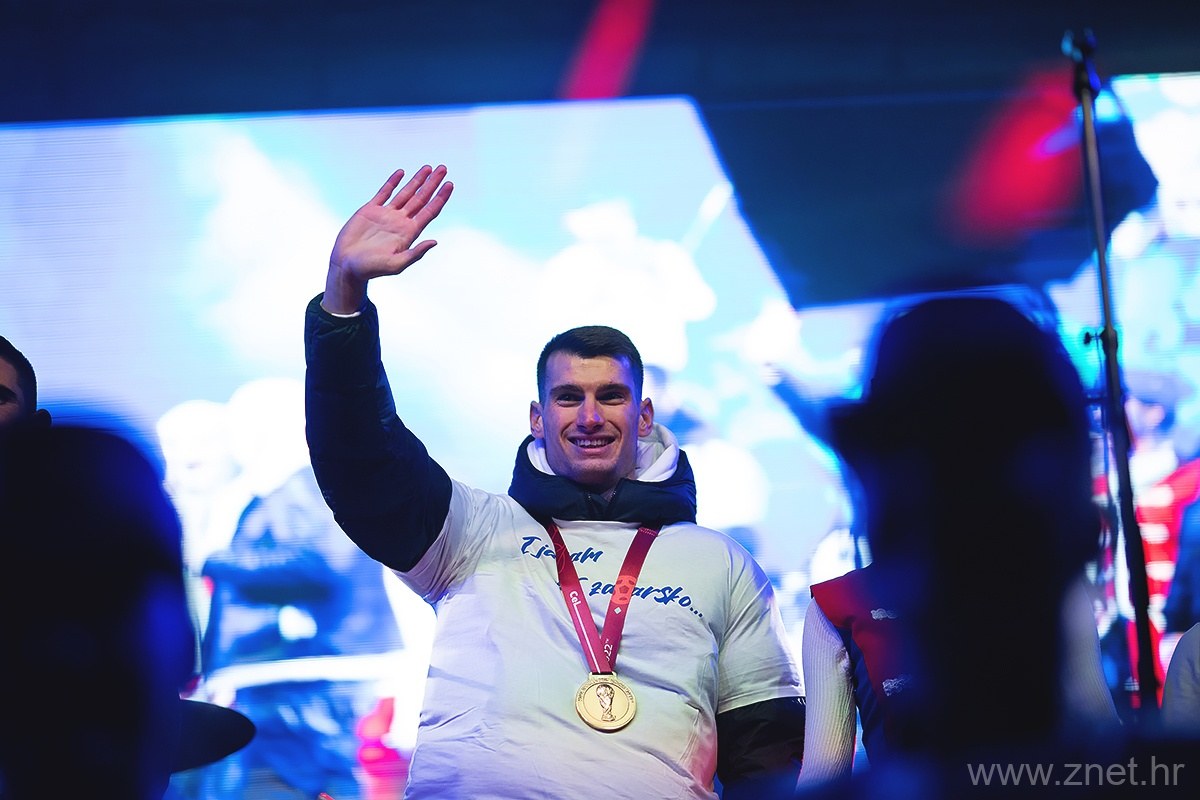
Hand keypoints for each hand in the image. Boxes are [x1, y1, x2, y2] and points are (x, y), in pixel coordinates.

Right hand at [322, 165, 453, 313]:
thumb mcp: (396, 264)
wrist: (347, 265)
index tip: (450, 185)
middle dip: (432, 184)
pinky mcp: (370, 210)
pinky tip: (401, 172)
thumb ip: (415, 253)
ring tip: (428, 167)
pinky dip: (393, 182)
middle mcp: (400, 222)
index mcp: (409, 233)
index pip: (430, 211)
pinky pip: (384, 192)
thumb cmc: (371, 269)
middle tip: (443, 169)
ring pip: (406, 193)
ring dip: (417, 180)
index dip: (440, 198)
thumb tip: (434, 242)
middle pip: (421, 198)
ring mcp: (386, 214)